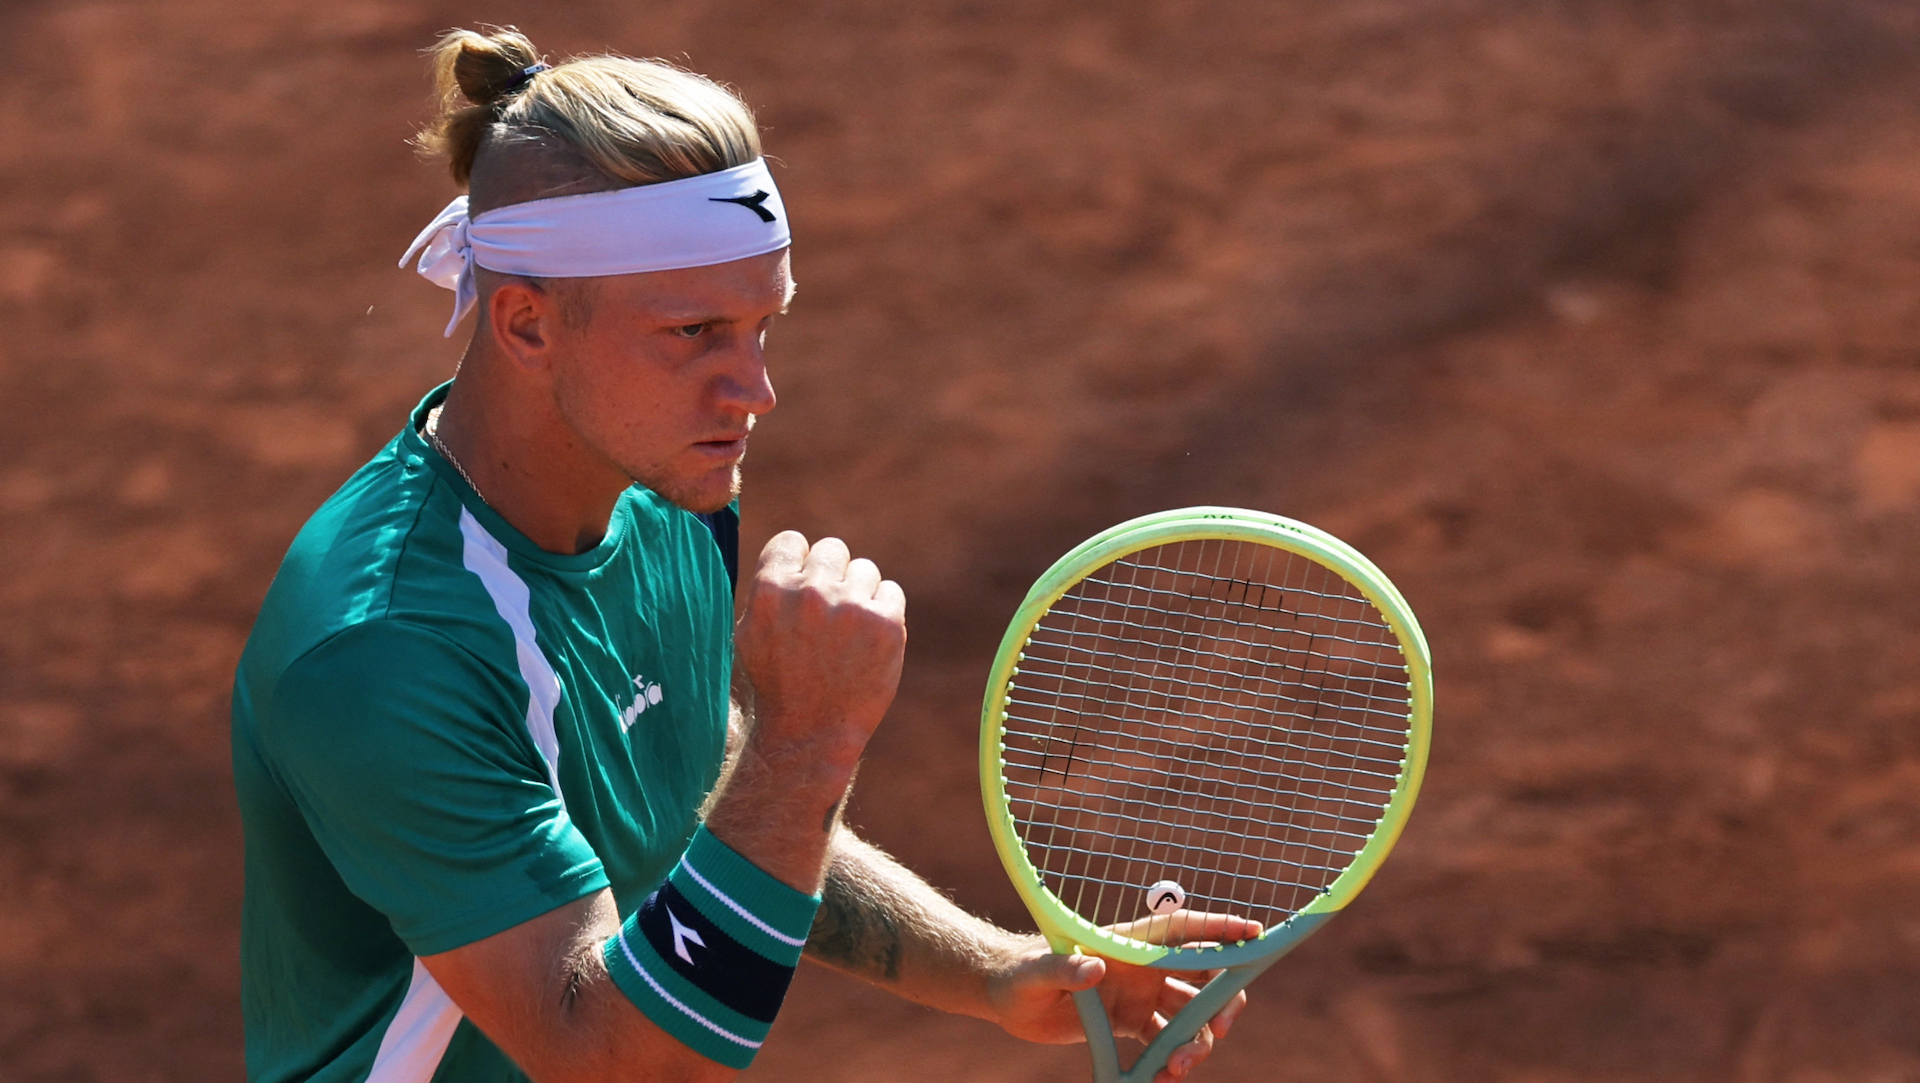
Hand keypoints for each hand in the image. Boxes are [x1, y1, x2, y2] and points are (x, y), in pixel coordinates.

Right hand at [734, 531, 905, 766]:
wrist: (810, 734)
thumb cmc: (775, 685)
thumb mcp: (748, 635)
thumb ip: (766, 591)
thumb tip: (788, 554)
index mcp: (770, 590)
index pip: (793, 541)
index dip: (798, 563)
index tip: (802, 589)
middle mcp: (811, 592)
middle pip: (832, 550)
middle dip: (831, 576)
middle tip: (828, 615)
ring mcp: (851, 606)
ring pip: (865, 570)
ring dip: (859, 594)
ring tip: (847, 633)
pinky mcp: (886, 624)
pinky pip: (891, 592)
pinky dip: (883, 612)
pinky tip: (867, 641)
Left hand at [983, 912, 1261, 1082]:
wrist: (1007, 997)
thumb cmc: (1020, 973)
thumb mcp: (1038, 972)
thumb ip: (1065, 968)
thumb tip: (1094, 968)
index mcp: (1128, 943)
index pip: (1182, 929)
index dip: (1219, 928)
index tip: (1253, 933)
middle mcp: (1143, 966)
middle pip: (1203, 973)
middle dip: (1223, 999)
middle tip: (1220, 1028)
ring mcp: (1141, 995)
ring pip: (1190, 1014)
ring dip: (1197, 1041)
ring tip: (1178, 1069)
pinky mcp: (1132, 1023)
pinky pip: (1166, 1042)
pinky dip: (1172, 1061)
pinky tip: (1163, 1079)